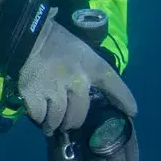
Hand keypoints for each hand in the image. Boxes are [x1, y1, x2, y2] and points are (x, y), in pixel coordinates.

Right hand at [15, 22, 136, 134]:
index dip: (124, 100)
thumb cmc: (58, 43)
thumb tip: (93, 98)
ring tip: (52, 122)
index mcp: (91, 66)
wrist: (29, 37)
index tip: (132, 113)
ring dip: (55, 123)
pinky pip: (39, 116)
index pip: (113, 84)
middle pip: (78, 115)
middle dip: (73, 122)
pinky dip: (39, 117)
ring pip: (58, 119)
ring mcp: (54, 89)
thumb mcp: (83, 52)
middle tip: (68, 122)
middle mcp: (76, 80)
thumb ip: (90, 73)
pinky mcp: (34, 95)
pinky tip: (39, 111)